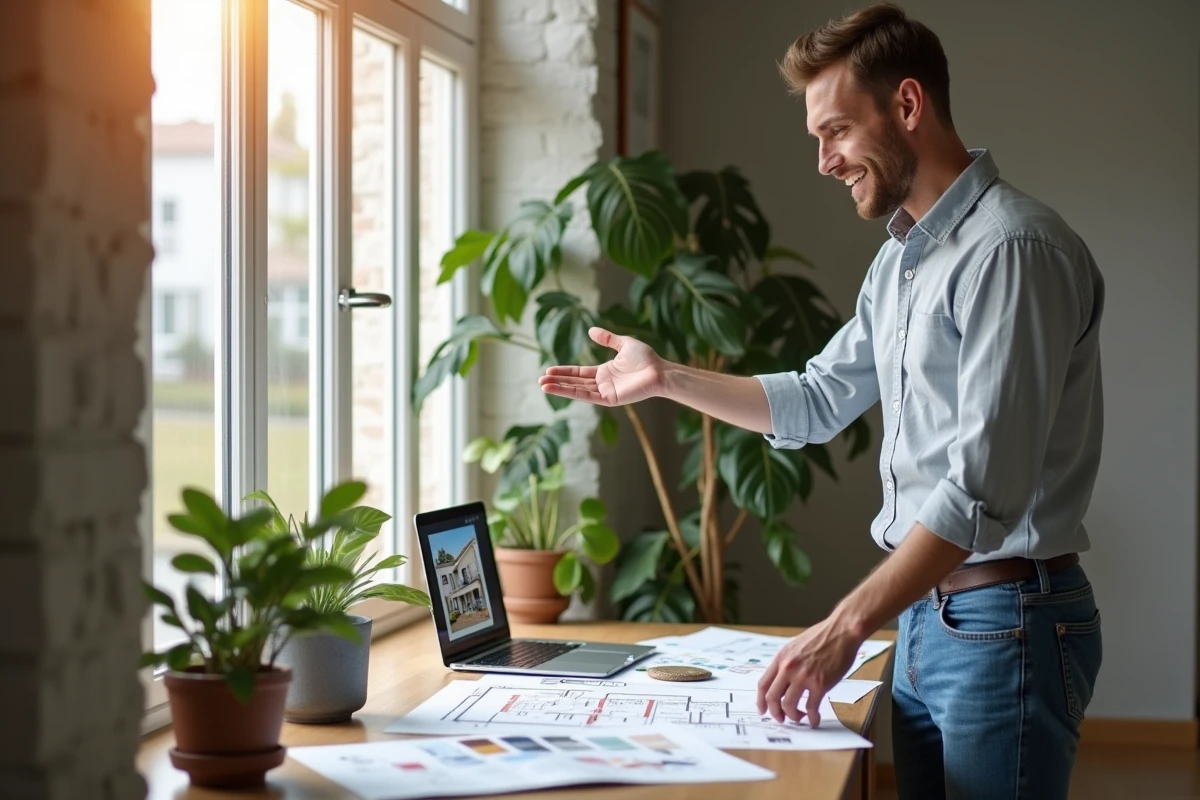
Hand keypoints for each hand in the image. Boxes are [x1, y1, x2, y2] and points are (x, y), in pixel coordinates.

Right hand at [538, 327, 663, 406]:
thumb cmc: (646, 359)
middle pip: (575, 383)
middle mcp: (603, 383)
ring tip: (543, 386)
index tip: (548, 370)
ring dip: (560, 389)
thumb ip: (607, 339)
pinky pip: (587, 396)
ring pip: (578, 390)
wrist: (659, 370)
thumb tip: (591, 330)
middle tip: (540, 381)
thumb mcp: (624, 344)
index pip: (579, 373)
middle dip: (557, 382)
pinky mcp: (610, 399)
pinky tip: (559, 390)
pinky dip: (572, 393)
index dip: (564, 372)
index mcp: (605, 372)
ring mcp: (605, 392)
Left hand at [756, 616, 862, 726]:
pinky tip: (815, 719)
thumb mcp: (795, 646)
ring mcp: (803, 676)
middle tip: (781, 719)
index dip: (761, 701)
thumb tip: (782, 681)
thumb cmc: (822, 637)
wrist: (841, 631)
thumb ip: (787, 663)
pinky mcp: (820, 684)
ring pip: (789, 705)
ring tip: (800, 716)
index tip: (763, 710)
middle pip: (772, 697)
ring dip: (794, 716)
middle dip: (775, 713)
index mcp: (781, 658)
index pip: (763, 684)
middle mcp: (788, 668)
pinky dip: (812, 718)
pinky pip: (811, 708)